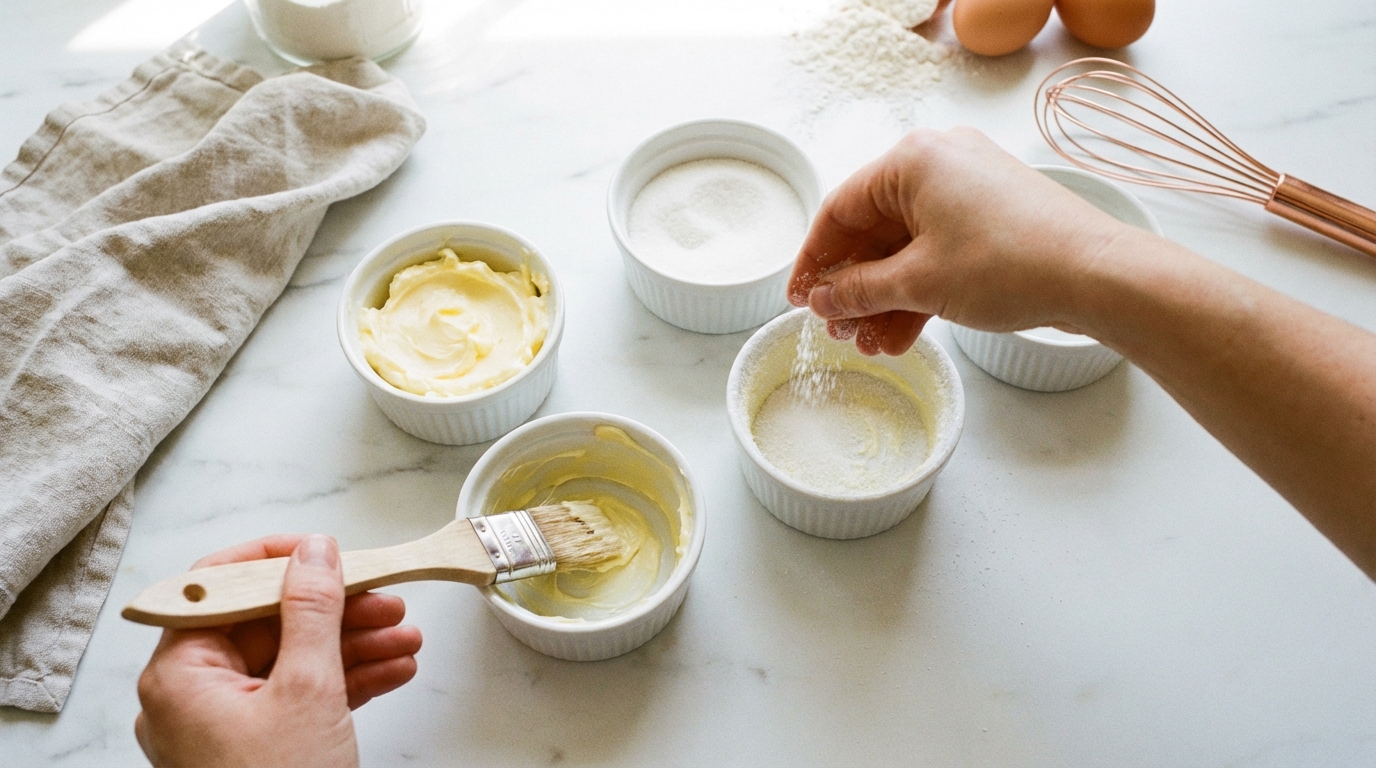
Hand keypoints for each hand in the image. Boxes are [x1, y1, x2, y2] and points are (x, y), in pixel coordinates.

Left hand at [134, 534, 422, 767]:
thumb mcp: (307, 690)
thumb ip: (313, 610)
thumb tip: (316, 552)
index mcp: (179, 673)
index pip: (218, 586)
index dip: (275, 559)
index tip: (326, 550)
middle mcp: (191, 696)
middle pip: (266, 623)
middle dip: (336, 610)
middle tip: (387, 598)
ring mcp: (223, 726)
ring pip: (291, 661)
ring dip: (354, 645)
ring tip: (407, 637)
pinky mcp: (255, 749)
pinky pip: (299, 698)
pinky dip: (346, 682)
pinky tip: (393, 669)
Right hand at [787, 127, 1136, 354]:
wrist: (1097, 275)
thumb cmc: (1011, 263)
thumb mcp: (919, 283)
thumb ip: (859, 290)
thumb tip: (822, 298)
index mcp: (913, 161)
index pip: (840, 210)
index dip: (814, 260)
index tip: (799, 299)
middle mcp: (940, 165)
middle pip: (874, 232)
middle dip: (854, 289)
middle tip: (838, 329)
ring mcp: (970, 191)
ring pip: (907, 249)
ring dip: (885, 299)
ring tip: (871, 344)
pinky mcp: (993, 219)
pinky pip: (939, 253)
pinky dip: (919, 292)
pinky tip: (902, 335)